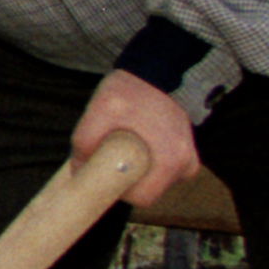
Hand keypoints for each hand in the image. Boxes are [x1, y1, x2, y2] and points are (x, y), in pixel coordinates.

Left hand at [71, 69, 197, 206]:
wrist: (154, 71)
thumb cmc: (130, 91)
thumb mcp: (99, 111)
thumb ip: (84, 143)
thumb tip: (79, 169)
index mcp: (171, 159)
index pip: (143, 198)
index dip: (120, 192)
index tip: (107, 175)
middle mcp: (186, 162)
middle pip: (150, 190)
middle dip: (128, 180)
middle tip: (112, 158)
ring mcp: (190, 157)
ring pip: (157, 180)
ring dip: (139, 170)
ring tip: (126, 144)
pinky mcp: (187, 151)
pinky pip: (165, 169)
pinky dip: (150, 163)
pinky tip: (138, 145)